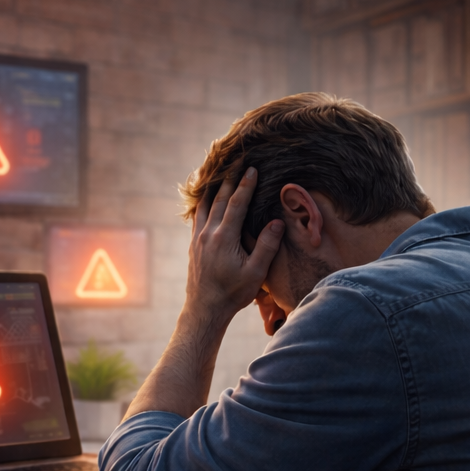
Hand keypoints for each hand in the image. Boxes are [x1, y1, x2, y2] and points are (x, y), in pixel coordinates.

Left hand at [182, 168, 283, 331]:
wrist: (205, 309)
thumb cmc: (233, 293)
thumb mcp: (255, 273)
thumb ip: (266, 246)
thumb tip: (276, 221)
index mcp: (224, 237)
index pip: (236, 204)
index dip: (245, 185)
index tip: (252, 168)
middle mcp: (207, 233)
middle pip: (218, 199)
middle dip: (229, 179)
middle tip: (236, 161)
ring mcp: (197, 238)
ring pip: (204, 205)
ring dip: (213, 188)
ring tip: (219, 173)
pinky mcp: (193, 245)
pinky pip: (197, 216)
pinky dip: (202, 203)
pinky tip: (205, 199)